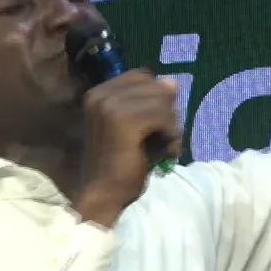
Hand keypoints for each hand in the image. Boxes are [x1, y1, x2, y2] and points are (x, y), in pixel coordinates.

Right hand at [75, 70, 181, 227]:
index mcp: (98, 93)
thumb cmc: (119, 165)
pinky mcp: (124, 120)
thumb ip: (152, 104)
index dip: (158, 97)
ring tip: (168, 147)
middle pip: (154, 85)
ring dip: (172, 125)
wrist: (103, 193)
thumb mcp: (136, 127)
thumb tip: (172, 82)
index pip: (141, 76)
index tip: (159, 123)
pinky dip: (173, 134)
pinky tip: (169, 152)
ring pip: (162, 100)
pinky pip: (164, 116)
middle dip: (168, 111)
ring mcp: (111, 106)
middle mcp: (101, 94)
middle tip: (168, 138)